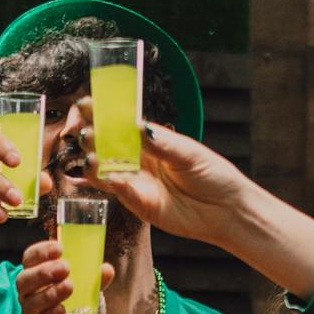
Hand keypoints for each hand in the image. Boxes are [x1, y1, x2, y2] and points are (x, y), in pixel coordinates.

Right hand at [14, 237, 116, 313]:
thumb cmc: (83, 308)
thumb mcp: (92, 289)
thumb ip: (97, 279)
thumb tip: (106, 269)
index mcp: (38, 277)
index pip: (30, 259)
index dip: (40, 251)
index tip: (59, 248)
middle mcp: (29, 294)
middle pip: (24, 279)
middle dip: (43, 272)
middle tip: (65, 268)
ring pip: (30, 302)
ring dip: (49, 293)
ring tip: (69, 287)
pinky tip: (62, 310)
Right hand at [75, 112, 256, 247]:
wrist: (228, 209)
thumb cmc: (214, 176)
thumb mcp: (189, 153)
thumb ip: (162, 143)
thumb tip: (137, 126)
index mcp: (151, 140)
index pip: (120, 123)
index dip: (102, 114)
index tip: (86, 104)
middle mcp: (140, 160)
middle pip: (108, 146)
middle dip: (93, 137)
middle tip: (85, 133)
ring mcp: (138, 182)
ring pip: (108, 170)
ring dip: (96, 162)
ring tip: (89, 156)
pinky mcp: (141, 205)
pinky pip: (121, 192)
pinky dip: (112, 184)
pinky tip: (105, 176)